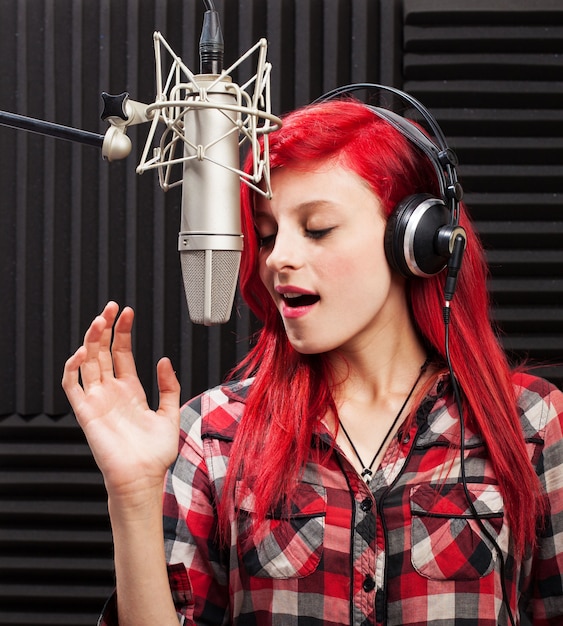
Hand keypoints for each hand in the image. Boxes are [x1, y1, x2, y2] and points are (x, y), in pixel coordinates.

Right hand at [62, 302, 180, 502]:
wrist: (143, 478)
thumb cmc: (155, 453)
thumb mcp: (170, 413)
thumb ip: (168, 386)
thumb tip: (164, 359)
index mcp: (130, 390)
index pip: (121, 352)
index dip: (123, 331)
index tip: (127, 312)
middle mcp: (111, 392)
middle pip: (102, 351)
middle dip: (105, 328)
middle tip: (111, 307)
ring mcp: (97, 400)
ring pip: (87, 362)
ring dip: (90, 340)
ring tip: (99, 321)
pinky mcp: (85, 413)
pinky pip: (72, 386)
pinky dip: (73, 367)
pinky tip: (84, 351)